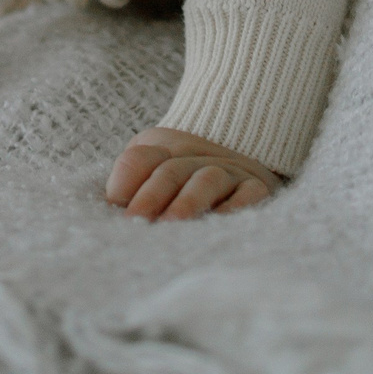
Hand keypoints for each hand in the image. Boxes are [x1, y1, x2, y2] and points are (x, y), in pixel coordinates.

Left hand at [105, 125, 280, 219]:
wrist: (247, 155)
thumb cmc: (186, 186)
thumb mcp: (153, 176)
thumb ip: (132, 188)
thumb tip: (115, 210)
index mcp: (164, 149)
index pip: (141, 159)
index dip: (126, 180)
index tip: (115, 204)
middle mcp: (198, 156)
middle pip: (171, 170)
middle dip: (151, 196)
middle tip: (137, 222)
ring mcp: (229, 171)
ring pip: (207, 179)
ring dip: (187, 202)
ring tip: (172, 224)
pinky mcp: (257, 188)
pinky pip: (248, 195)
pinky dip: (233, 207)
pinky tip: (217, 224)